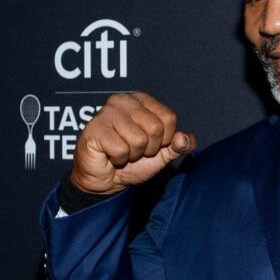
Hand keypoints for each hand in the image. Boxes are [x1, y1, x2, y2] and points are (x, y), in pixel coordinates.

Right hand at [69, 92, 196, 194]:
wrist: (108, 179)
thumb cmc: (133, 162)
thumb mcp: (163, 153)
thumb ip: (180, 145)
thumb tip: (185, 139)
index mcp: (142, 100)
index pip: (169, 118)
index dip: (164, 139)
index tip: (151, 143)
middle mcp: (123, 100)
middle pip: (155, 128)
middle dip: (149, 148)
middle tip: (135, 150)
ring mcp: (106, 112)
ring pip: (138, 140)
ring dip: (133, 154)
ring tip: (122, 152)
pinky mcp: (94, 128)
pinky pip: (121, 149)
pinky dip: (119, 159)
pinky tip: (110, 155)